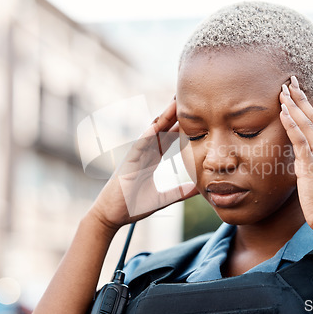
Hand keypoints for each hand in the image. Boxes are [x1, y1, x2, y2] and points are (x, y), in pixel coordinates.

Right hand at [90, 98, 198, 230]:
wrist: (112, 216)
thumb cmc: (133, 206)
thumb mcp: (164, 198)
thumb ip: (181, 192)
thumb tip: (199, 188)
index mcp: (152, 159)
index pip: (170, 137)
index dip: (182, 125)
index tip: (197, 113)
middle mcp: (145, 153)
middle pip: (163, 128)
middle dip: (175, 113)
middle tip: (189, 98)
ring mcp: (136, 155)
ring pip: (152, 131)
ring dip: (163, 117)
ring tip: (176, 102)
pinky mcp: (128, 161)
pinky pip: (139, 144)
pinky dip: (148, 134)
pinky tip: (157, 124)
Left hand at [279, 76, 312, 231]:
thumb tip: (304, 162)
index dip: (308, 107)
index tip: (299, 93)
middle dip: (301, 98)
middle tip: (290, 81)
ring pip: (307, 124)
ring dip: (294, 105)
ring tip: (283, 90)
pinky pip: (300, 139)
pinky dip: (292, 124)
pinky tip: (283, 112)